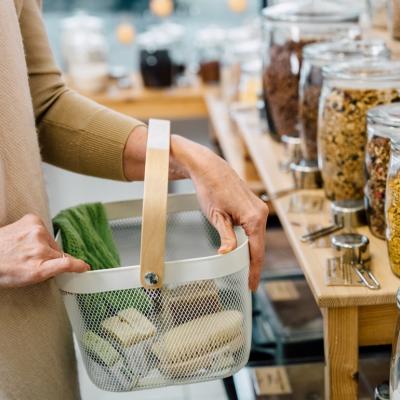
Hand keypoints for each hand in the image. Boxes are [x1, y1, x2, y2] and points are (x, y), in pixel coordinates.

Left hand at [0, 214, 89, 287]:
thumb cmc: (2, 268)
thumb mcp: (29, 278)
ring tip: (24, 250)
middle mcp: (40, 248)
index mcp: (39, 267)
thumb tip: (72, 264)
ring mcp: (36, 231)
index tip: (84, 267)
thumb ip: (53, 270)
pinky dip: (37, 233)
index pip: (66, 263)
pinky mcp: (32, 219)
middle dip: (49, 255)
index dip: (78, 265)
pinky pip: (43, 228)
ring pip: (49, 240)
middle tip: (32, 260)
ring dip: (41, 244)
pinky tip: (24, 239)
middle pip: (57, 251)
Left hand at [123, 128, 268, 290]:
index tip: (251, 285)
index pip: (257, 251)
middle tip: (248, 281)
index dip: (254, 270)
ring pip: (257, 236)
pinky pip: (254, 228)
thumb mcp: (216, 217)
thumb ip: (226, 237)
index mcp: (254, 218)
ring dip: (252, 252)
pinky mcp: (253, 205)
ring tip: (245, 269)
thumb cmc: (211, 190)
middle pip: (259, 245)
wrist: (210, 169)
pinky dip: (250, 240)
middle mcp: (261, 212)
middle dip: (253, 263)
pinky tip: (244, 249)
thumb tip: (227, 254)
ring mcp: (259, 208)